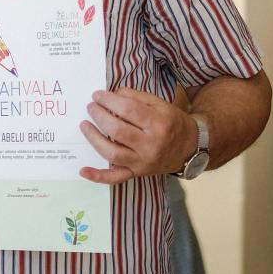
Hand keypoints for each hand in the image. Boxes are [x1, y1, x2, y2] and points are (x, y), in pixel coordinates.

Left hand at [79, 88, 196, 184]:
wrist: (189, 148)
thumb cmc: (172, 123)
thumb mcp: (160, 104)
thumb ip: (136, 97)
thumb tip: (112, 95)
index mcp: (159, 123)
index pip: (128, 110)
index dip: (109, 100)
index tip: (97, 95)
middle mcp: (151, 145)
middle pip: (117, 130)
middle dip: (99, 116)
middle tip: (91, 106)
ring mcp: (142, 162)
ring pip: (112, 153)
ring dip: (94, 138)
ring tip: (84, 124)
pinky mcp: (137, 173)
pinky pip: (116, 178)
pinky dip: (98, 176)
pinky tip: (83, 170)